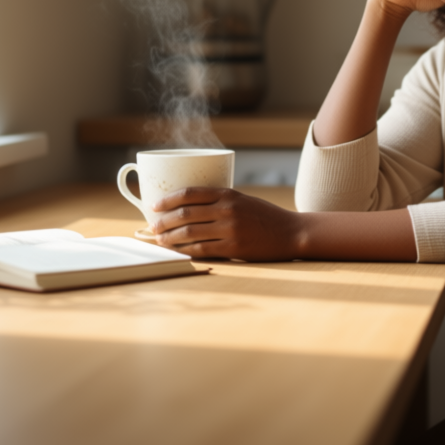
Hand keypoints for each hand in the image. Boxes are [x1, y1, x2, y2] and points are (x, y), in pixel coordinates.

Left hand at [150, 188, 302, 261]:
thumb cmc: (265, 216)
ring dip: (169, 238)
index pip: (189, 193)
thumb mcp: (242, 200)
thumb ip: (219, 201)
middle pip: (184, 214)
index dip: (167, 200)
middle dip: (163, 221)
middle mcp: (227, 209)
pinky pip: (202, 249)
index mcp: (227, 194)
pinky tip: (177, 252)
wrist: (291, 232)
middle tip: (152, 227)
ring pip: (189, 233)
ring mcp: (230, 229)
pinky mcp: (234, 247)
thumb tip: (187, 209)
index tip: (154, 206)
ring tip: (160, 241)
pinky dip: (185, 251)